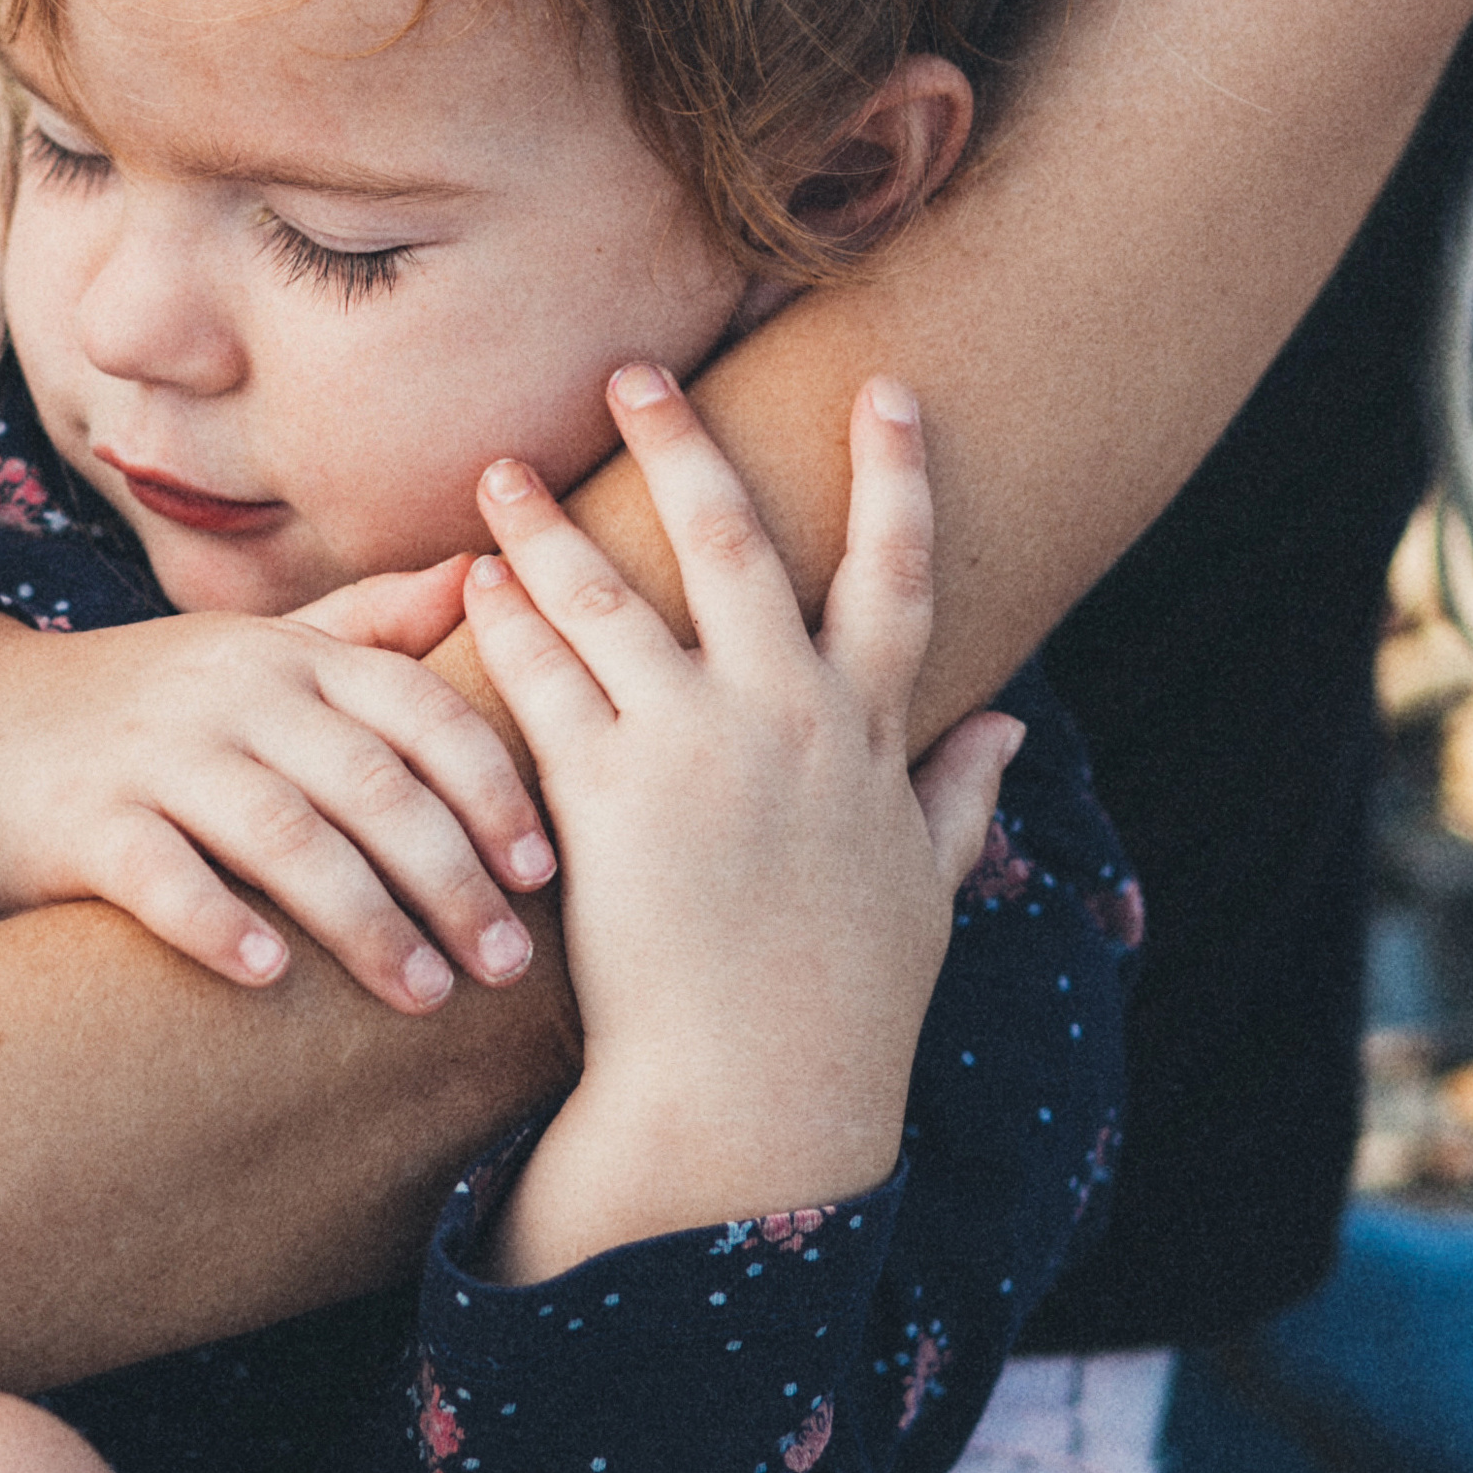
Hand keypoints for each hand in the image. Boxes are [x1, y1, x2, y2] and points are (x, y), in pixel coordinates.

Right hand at [0, 581, 556, 1010]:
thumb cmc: (148, 704)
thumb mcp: (260, 647)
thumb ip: (371, 621)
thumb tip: (484, 569)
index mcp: (291, 654)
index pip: (419, 710)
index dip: (490, 788)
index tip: (545, 872)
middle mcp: (233, 691)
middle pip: (369, 782)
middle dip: (450, 876)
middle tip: (506, 965)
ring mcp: (155, 753)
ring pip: (282, 833)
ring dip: (363, 919)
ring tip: (422, 994)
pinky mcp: (83, 821)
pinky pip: (160, 873)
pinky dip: (216, 922)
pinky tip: (267, 975)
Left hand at [462, 367, 1021, 1279]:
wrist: (756, 1102)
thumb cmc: (845, 1006)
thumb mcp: (922, 891)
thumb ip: (958, 796)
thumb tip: (1002, 728)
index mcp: (867, 736)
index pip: (895, 576)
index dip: (895, 477)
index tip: (887, 389)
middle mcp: (787, 721)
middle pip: (735, 546)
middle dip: (684, 447)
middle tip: (634, 371)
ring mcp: (695, 751)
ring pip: (613, 598)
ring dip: (550, 524)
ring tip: (499, 467)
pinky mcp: (608, 796)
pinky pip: (546, 681)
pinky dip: (507, 623)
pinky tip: (470, 579)